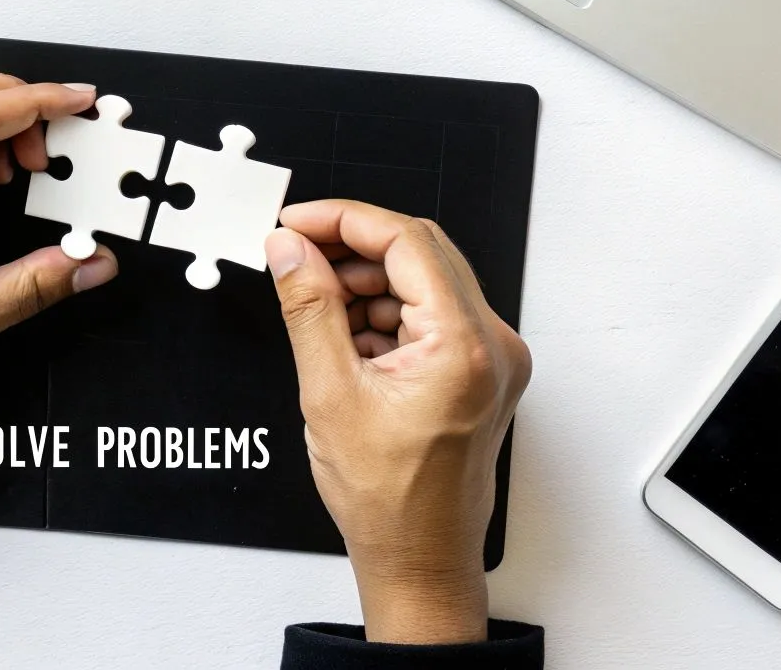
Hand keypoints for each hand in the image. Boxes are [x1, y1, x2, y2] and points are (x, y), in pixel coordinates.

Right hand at [265, 201, 530, 645]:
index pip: (406, 241)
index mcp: (463, 345)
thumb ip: (308, 308)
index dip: (343, 220)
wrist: (419, 560)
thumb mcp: (329, 393)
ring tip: (315, 306)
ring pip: (423, 282)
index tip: (296, 223)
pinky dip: (385, 314)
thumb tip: (289, 250)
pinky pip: (430, 315)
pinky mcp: (479, 373)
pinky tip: (345, 339)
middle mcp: (491, 345)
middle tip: (295, 255)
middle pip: (419, 254)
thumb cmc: (388, 501)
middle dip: (351, 249)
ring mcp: (491, 359)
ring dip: (366, 283)